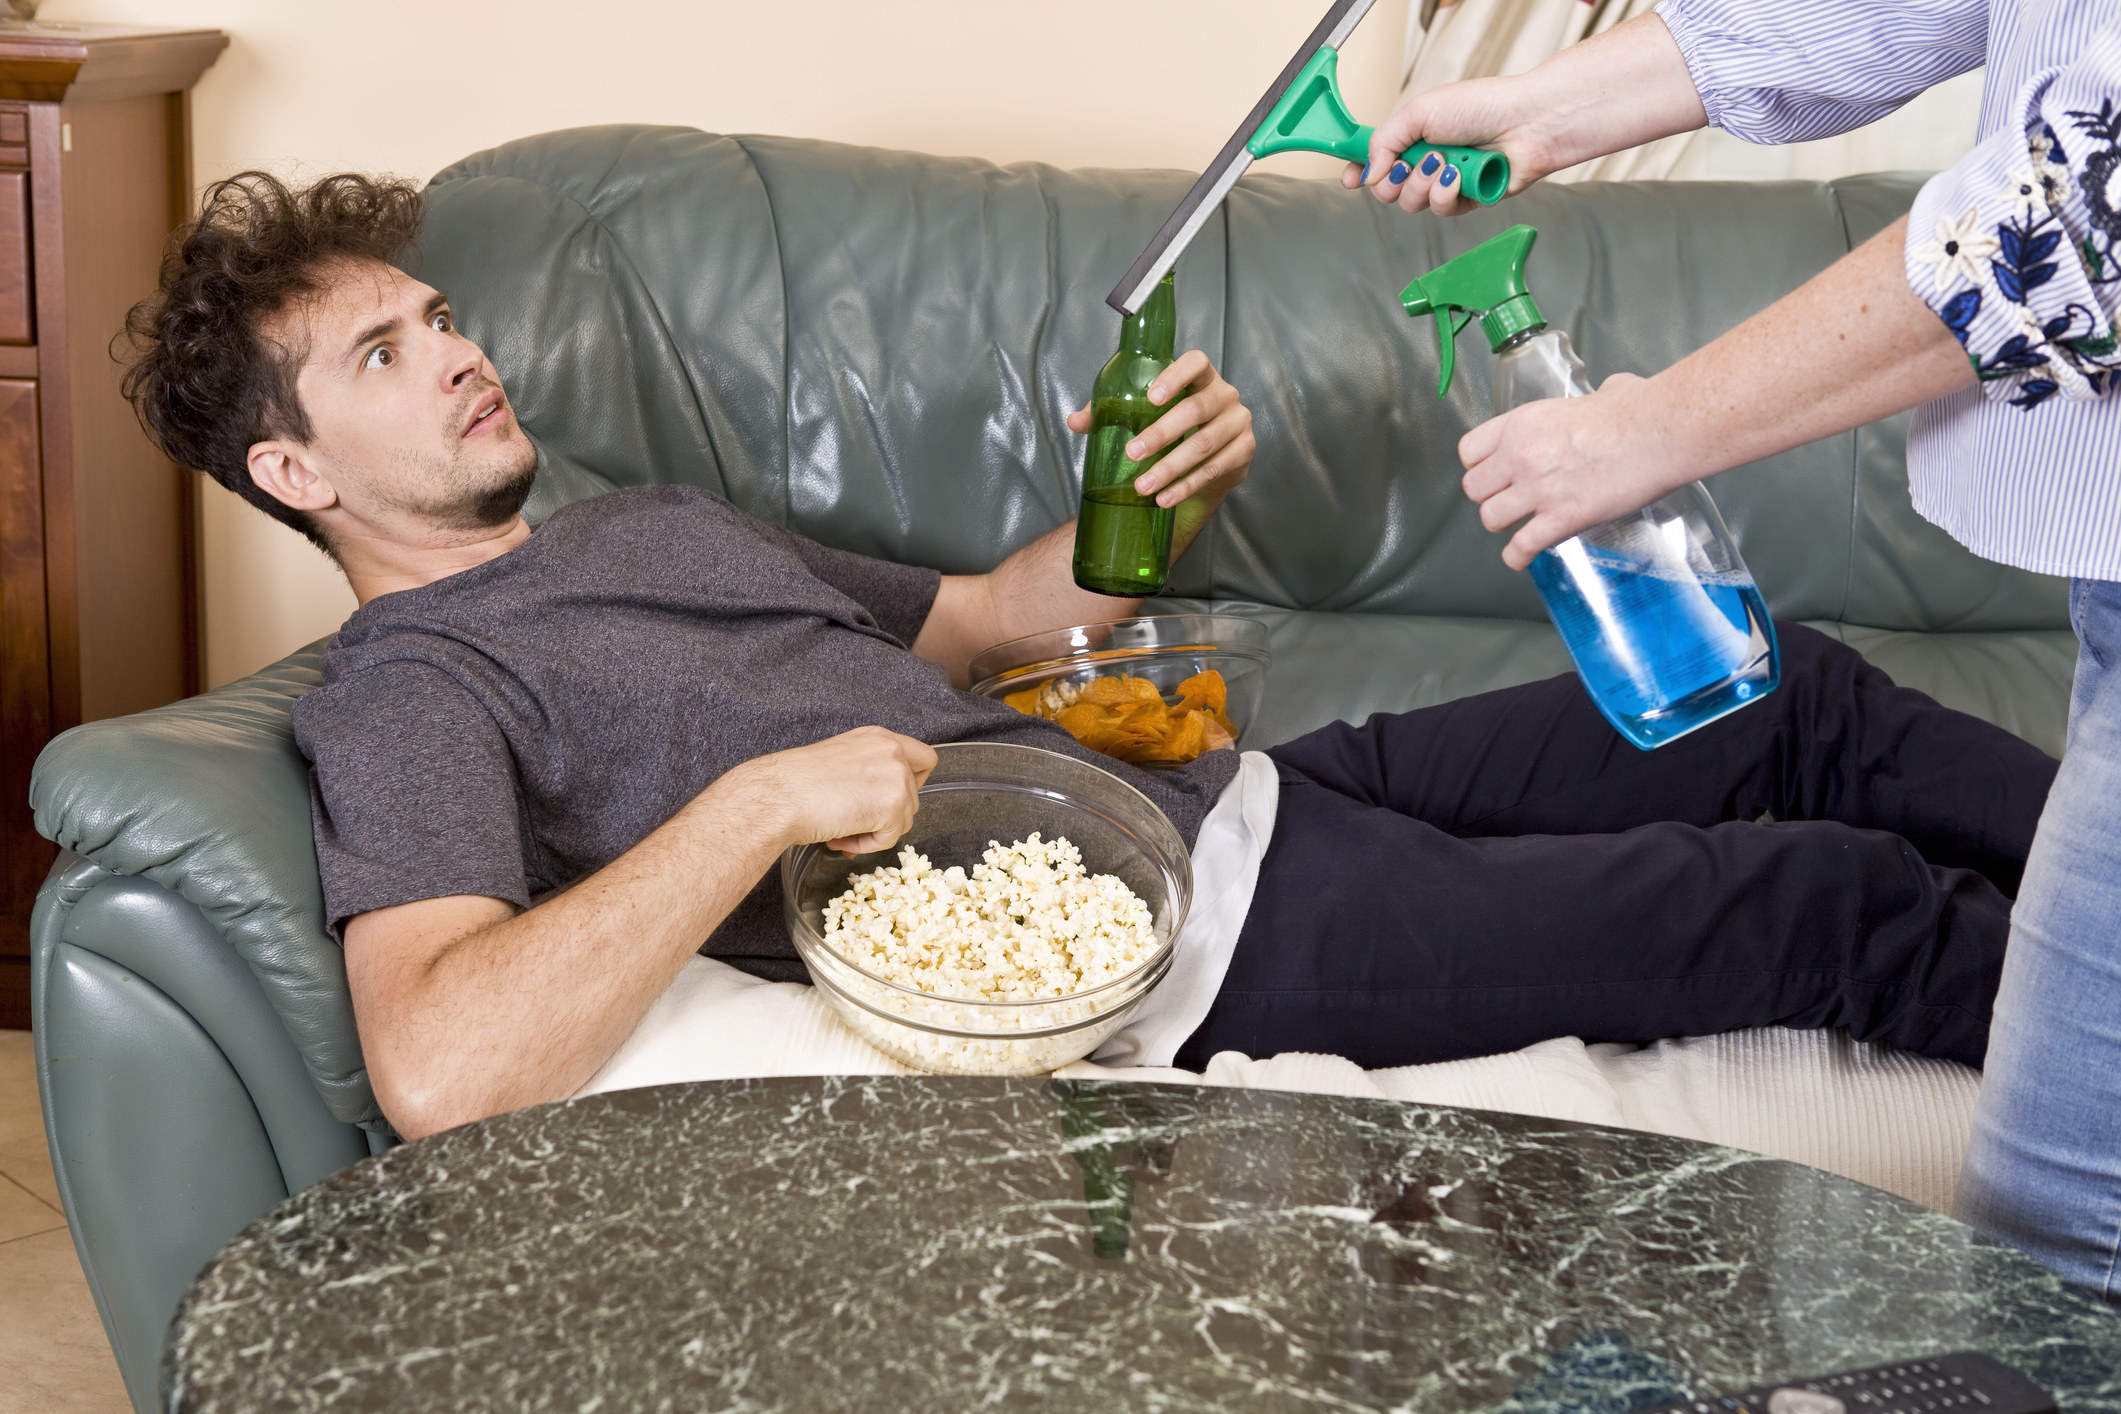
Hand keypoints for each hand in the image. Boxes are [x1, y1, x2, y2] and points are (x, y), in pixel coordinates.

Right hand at [725, 727, 937, 855]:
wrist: (777, 796)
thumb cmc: (795, 783)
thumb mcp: (840, 762)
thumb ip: (868, 774)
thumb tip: (880, 807)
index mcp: (879, 737)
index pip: (924, 759)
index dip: (912, 784)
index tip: (889, 798)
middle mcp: (892, 751)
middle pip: (914, 797)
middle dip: (884, 816)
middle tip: (849, 821)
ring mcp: (896, 776)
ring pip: (903, 820)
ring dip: (872, 832)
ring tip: (838, 828)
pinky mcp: (893, 805)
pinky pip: (890, 838)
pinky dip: (866, 845)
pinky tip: (839, 835)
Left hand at [1065, 348, 1253, 551]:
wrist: (1208, 459)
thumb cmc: (1172, 426)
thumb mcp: (1144, 415)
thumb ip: (1110, 413)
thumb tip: (1074, 421)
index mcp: (1202, 376)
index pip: (1196, 362)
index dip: (1175, 376)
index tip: (1151, 398)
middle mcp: (1225, 394)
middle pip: (1195, 409)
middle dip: (1161, 433)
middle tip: (1131, 453)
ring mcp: (1238, 423)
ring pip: (1203, 444)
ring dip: (1170, 468)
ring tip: (1142, 486)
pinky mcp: (1243, 451)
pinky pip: (1213, 470)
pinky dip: (1185, 486)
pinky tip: (1165, 498)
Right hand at [1339, 14, 1705, 216]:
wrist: (1525, 123)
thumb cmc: (1480, 107)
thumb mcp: (1419, 112)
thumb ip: (1384, 141)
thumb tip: (1368, 173)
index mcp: (1411, 137)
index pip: (1374, 161)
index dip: (1359, 171)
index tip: (1350, 178)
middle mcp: (1425, 162)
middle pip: (1387, 191)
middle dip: (1395, 180)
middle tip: (1409, 164)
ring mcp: (1444, 184)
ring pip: (1411, 204)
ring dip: (1423, 184)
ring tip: (1445, 163)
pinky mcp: (1464, 202)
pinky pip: (1440, 210)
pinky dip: (1446, 193)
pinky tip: (1459, 177)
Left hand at [1458, 373, 1697, 568]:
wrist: (1659, 433)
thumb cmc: (1636, 411)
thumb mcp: (1597, 393)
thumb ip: (1589, 403)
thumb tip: (1611, 396)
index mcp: (1523, 423)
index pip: (1470, 450)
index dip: (1480, 464)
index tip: (1492, 471)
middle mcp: (1521, 456)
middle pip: (1475, 488)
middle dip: (1489, 496)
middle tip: (1508, 498)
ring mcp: (1538, 489)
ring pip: (1491, 518)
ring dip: (1504, 524)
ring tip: (1519, 523)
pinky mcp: (1561, 518)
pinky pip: (1521, 547)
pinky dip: (1519, 556)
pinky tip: (1522, 556)